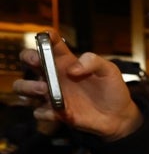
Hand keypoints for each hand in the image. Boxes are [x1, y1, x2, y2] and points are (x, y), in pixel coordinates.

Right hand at [13, 32, 142, 138]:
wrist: (119, 116)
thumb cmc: (112, 90)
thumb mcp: (110, 70)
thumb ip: (93, 62)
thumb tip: (72, 69)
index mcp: (66, 61)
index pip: (50, 44)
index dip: (45, 37)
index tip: (45, 36)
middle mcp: (55, 75)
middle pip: (29, 60)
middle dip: (28, 57)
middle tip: (38, 62)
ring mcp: (53, 93)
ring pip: (23, 86)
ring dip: (28, 86)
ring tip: (45, 89)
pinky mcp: (56, 113)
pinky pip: (39, 112)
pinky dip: (44, 112)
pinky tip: (58, 112)